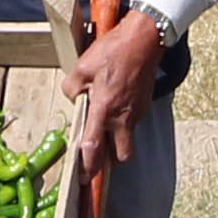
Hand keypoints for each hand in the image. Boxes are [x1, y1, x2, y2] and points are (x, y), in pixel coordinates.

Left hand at [65, 8, 161, 168]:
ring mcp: (136, 113)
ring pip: (127, 139)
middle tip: (97, 152)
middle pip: (121, 156)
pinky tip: (116, 105)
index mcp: (104, 109)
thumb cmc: (114, 50)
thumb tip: (73, 98)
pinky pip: (132, 123)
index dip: (88, 166)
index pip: (94, 147)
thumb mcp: (82, 66)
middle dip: (109, 160)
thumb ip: (72, 87)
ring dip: (116, 139)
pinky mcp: (144, 106)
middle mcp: (122, 117)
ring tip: (104, 124)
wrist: (145, 39)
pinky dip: (123, 122)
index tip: (84, 178)